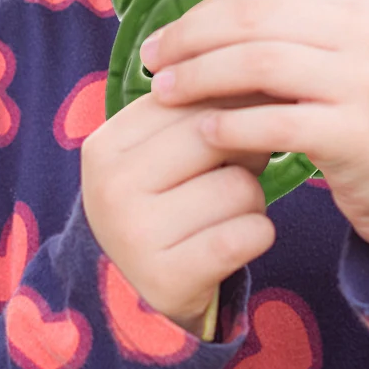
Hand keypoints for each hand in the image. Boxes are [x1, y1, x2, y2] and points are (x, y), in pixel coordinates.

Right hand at [80, 86, 277, 334]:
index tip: (239, 123)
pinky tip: (234, 242)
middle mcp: (110, 187)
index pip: (189, 96)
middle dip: (245, 150)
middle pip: (216, 134)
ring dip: (252, 199)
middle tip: (236, 170)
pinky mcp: (170, 279)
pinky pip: (250, 233)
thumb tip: (262, 70)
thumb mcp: (164, 151)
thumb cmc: (166, 204)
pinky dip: (257, 235)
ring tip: (226, 213)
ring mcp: (135, 236)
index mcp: (105, 144)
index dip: (231, 104)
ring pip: (241, 186)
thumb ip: (198, 107)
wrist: (136, 297)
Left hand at [143, 0, 368, 284]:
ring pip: (260, 64)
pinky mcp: (359, 133)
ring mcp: (367, 81)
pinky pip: (277, 121)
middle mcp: (368, 31)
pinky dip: (232, 125)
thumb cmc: (366, 116)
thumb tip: (195, 26)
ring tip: (167, 95)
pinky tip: (205, 134)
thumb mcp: (339, 57)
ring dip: (202, 78)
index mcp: (359, 1)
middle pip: (254, 21)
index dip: (201, 15)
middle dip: (191, 40)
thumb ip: (286, 34)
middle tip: (152, 63)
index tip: (160, 39)